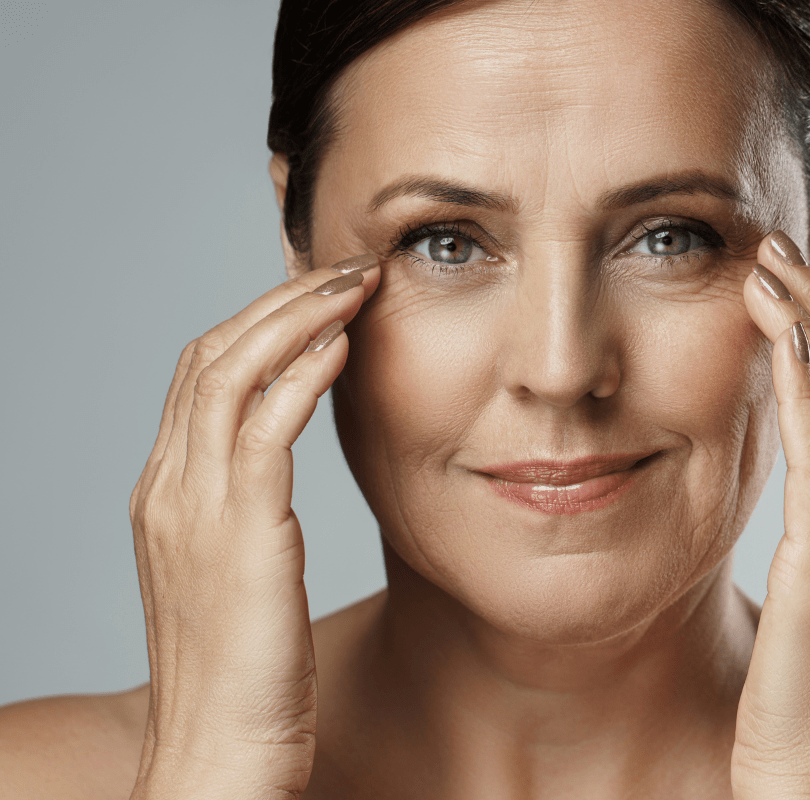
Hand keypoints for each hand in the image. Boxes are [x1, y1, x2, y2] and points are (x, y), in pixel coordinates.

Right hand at [126, 254, 380, 799]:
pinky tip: (344, 346)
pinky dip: (302, 376)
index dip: (260, 320)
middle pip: (213, 354)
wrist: (217, 760)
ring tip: (355, 282)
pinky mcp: (237, 535)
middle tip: (346, 265)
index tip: (318, 290)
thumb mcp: (239, 579)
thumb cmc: (243, 679)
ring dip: (297, 316)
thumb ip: (247, 517)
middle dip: (281, 298)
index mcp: (167, 495)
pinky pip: (265, 429)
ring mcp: (194, 509)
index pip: (204, 374)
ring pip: (233, 374)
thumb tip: (277, 476)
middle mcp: (168, 489)